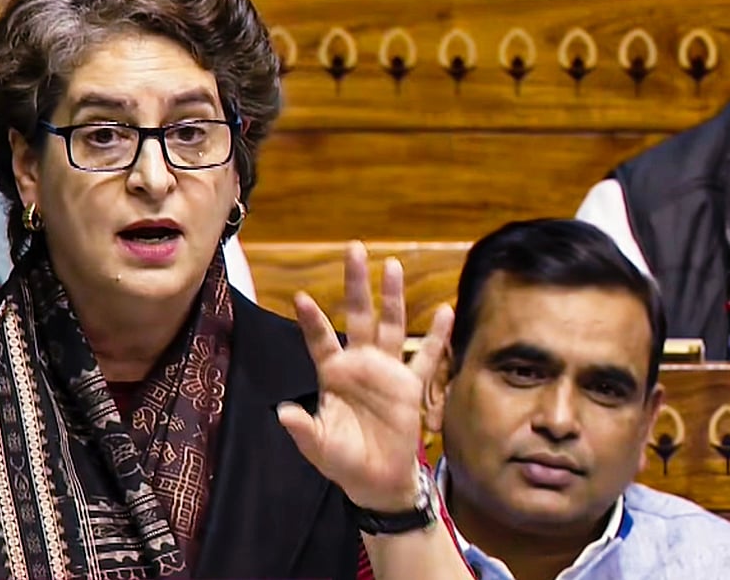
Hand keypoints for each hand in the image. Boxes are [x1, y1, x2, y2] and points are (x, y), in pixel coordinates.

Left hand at [278, 240, 453, 511]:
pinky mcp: (411, 387)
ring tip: (392, 265)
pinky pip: (427, 358)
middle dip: (356, 284)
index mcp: (332, 374)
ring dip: (392, 297)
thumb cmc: (343, 460)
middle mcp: (360, 364)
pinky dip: (438, 336)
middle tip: (354, 249)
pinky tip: (446, 311)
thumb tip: (283, 412)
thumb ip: (303, 429)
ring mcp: (387, 371)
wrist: (376, 481)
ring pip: (391, 326)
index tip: (301, 296)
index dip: (312, 320)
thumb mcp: (318, 447)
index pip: (320, 339)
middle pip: (358, 316)